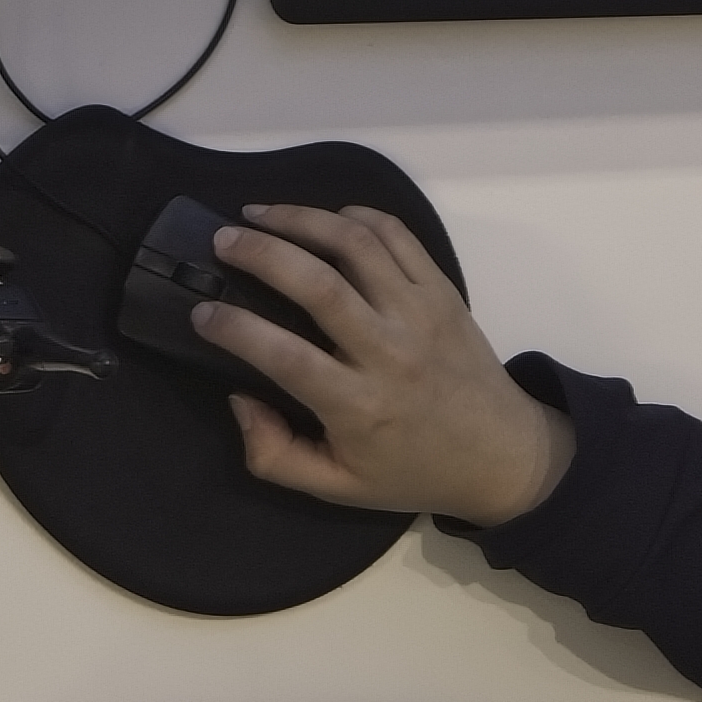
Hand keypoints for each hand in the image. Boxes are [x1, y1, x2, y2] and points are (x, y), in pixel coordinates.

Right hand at [196, 202, 576, 527]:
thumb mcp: (337, 487)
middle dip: (262, 253)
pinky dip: (356, 217)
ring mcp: (420, 314)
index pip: (285, 356)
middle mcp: (389, 352)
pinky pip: (397, 236)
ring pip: (357, 246)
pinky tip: (323, 219)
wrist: (501, 455)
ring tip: (259, 214)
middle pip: (319, 285)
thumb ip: (275, 454)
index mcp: (359, 406)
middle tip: (222, 240)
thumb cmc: (410, 471)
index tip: (200, 311)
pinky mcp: (443, 291)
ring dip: (302, 220)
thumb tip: (238, 399)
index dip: (235, 329)